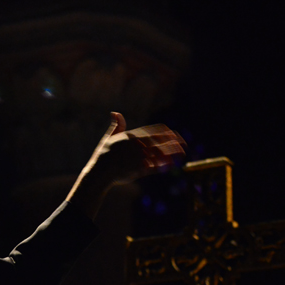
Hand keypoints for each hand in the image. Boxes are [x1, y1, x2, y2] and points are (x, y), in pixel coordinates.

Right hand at [67, 112, 185, 217]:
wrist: (99, 172)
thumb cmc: (103, 155)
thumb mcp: (109, 137)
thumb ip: (117, 126)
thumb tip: (116, 113)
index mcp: (132, 136)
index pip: (154, 131)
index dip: (167, 132)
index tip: (175, 134)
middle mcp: (137, 146)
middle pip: (160, 141)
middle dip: (174, 142)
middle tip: (185, 143)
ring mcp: (139, 158)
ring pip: (160, 154)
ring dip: (173, 153)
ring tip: (182, 154)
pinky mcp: (139, 170)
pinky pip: (155, 167)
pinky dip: (164, 165)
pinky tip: (172, 164)